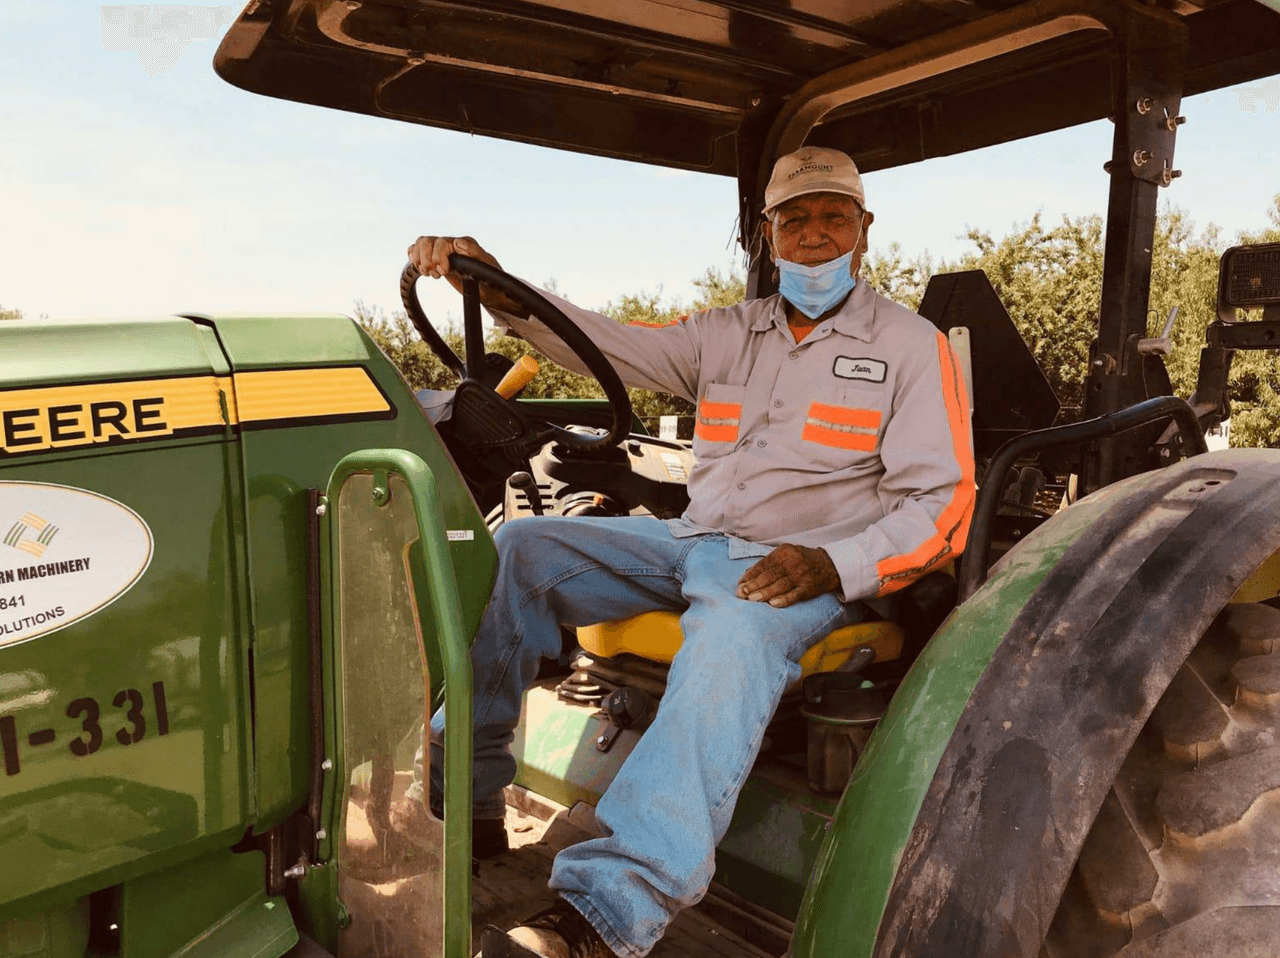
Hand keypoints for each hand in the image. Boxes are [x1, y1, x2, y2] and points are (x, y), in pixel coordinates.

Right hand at [406, 235, 521, 312]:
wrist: (488, 290)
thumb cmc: (490, 278)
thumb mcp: (487, 267)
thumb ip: (474, 252)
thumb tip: (459, 243)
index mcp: (463, 243)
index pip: (441, 242)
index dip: (438, 257)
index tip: (444, 272)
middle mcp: (450, 243)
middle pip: (426, 241)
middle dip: (426, 260)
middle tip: (436, 275)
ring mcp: (441, 250)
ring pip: (420, 244)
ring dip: (419, 260)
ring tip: (429, 274)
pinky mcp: (434, 258)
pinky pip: (416, 250)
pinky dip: (413, 258)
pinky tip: (421, 270)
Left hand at [736, 544, 839, 607]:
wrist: (829, 565)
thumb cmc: (802, 560)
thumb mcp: (786, 554)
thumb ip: (769, 563)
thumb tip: (748, 573)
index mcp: (783, 553)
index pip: (763, 564)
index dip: (750, 575)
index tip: (740, 584)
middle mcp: (792, 563)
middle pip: (770, 575)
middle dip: (754, 584)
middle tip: (741, 593)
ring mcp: (801, 575)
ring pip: (780, 585)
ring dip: (765, 592)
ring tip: (752, 599)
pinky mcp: (809, 588)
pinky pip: (795, 594)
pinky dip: (784, 599)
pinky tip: (773, 604)